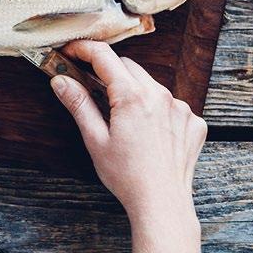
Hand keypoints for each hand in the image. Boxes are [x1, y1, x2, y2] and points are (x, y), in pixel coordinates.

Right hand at [50, 40, 206, 219]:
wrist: (162, 203)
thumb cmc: (126, 176)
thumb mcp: (95, 139)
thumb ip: (79, 104)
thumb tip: (60, 79)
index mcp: (131, 96)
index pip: (104, 57)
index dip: (83, 49)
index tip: (70, 51)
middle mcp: (159, 95)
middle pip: (127, 67)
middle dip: (108, 71)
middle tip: (93, 88)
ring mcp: (180, 107)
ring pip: (150, 84)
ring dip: (134, 91)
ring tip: (123, 120)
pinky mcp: (193, 121)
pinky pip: (171, 104)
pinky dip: (157, 110)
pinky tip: (149, 132)